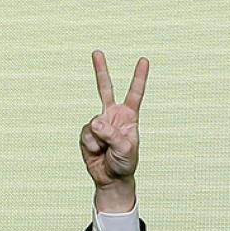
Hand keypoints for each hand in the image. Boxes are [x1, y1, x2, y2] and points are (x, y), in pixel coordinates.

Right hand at [79, 50, 148, 211]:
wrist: (110, 178)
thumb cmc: (124, 162)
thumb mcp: (125, 148)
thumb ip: (111, 134)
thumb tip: (94, 122)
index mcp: (129, 116)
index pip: (135, 94)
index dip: (139, 77)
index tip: (143, 60)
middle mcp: (113, 116)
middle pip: (105, 89)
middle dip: (100, 70)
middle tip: (96, 52)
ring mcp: (98, 124)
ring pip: (94, 123)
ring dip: (100, 140)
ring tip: (106, 151)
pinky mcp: (86, 134)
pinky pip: (86, 135)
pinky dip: (91, 145)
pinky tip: (96, 152)